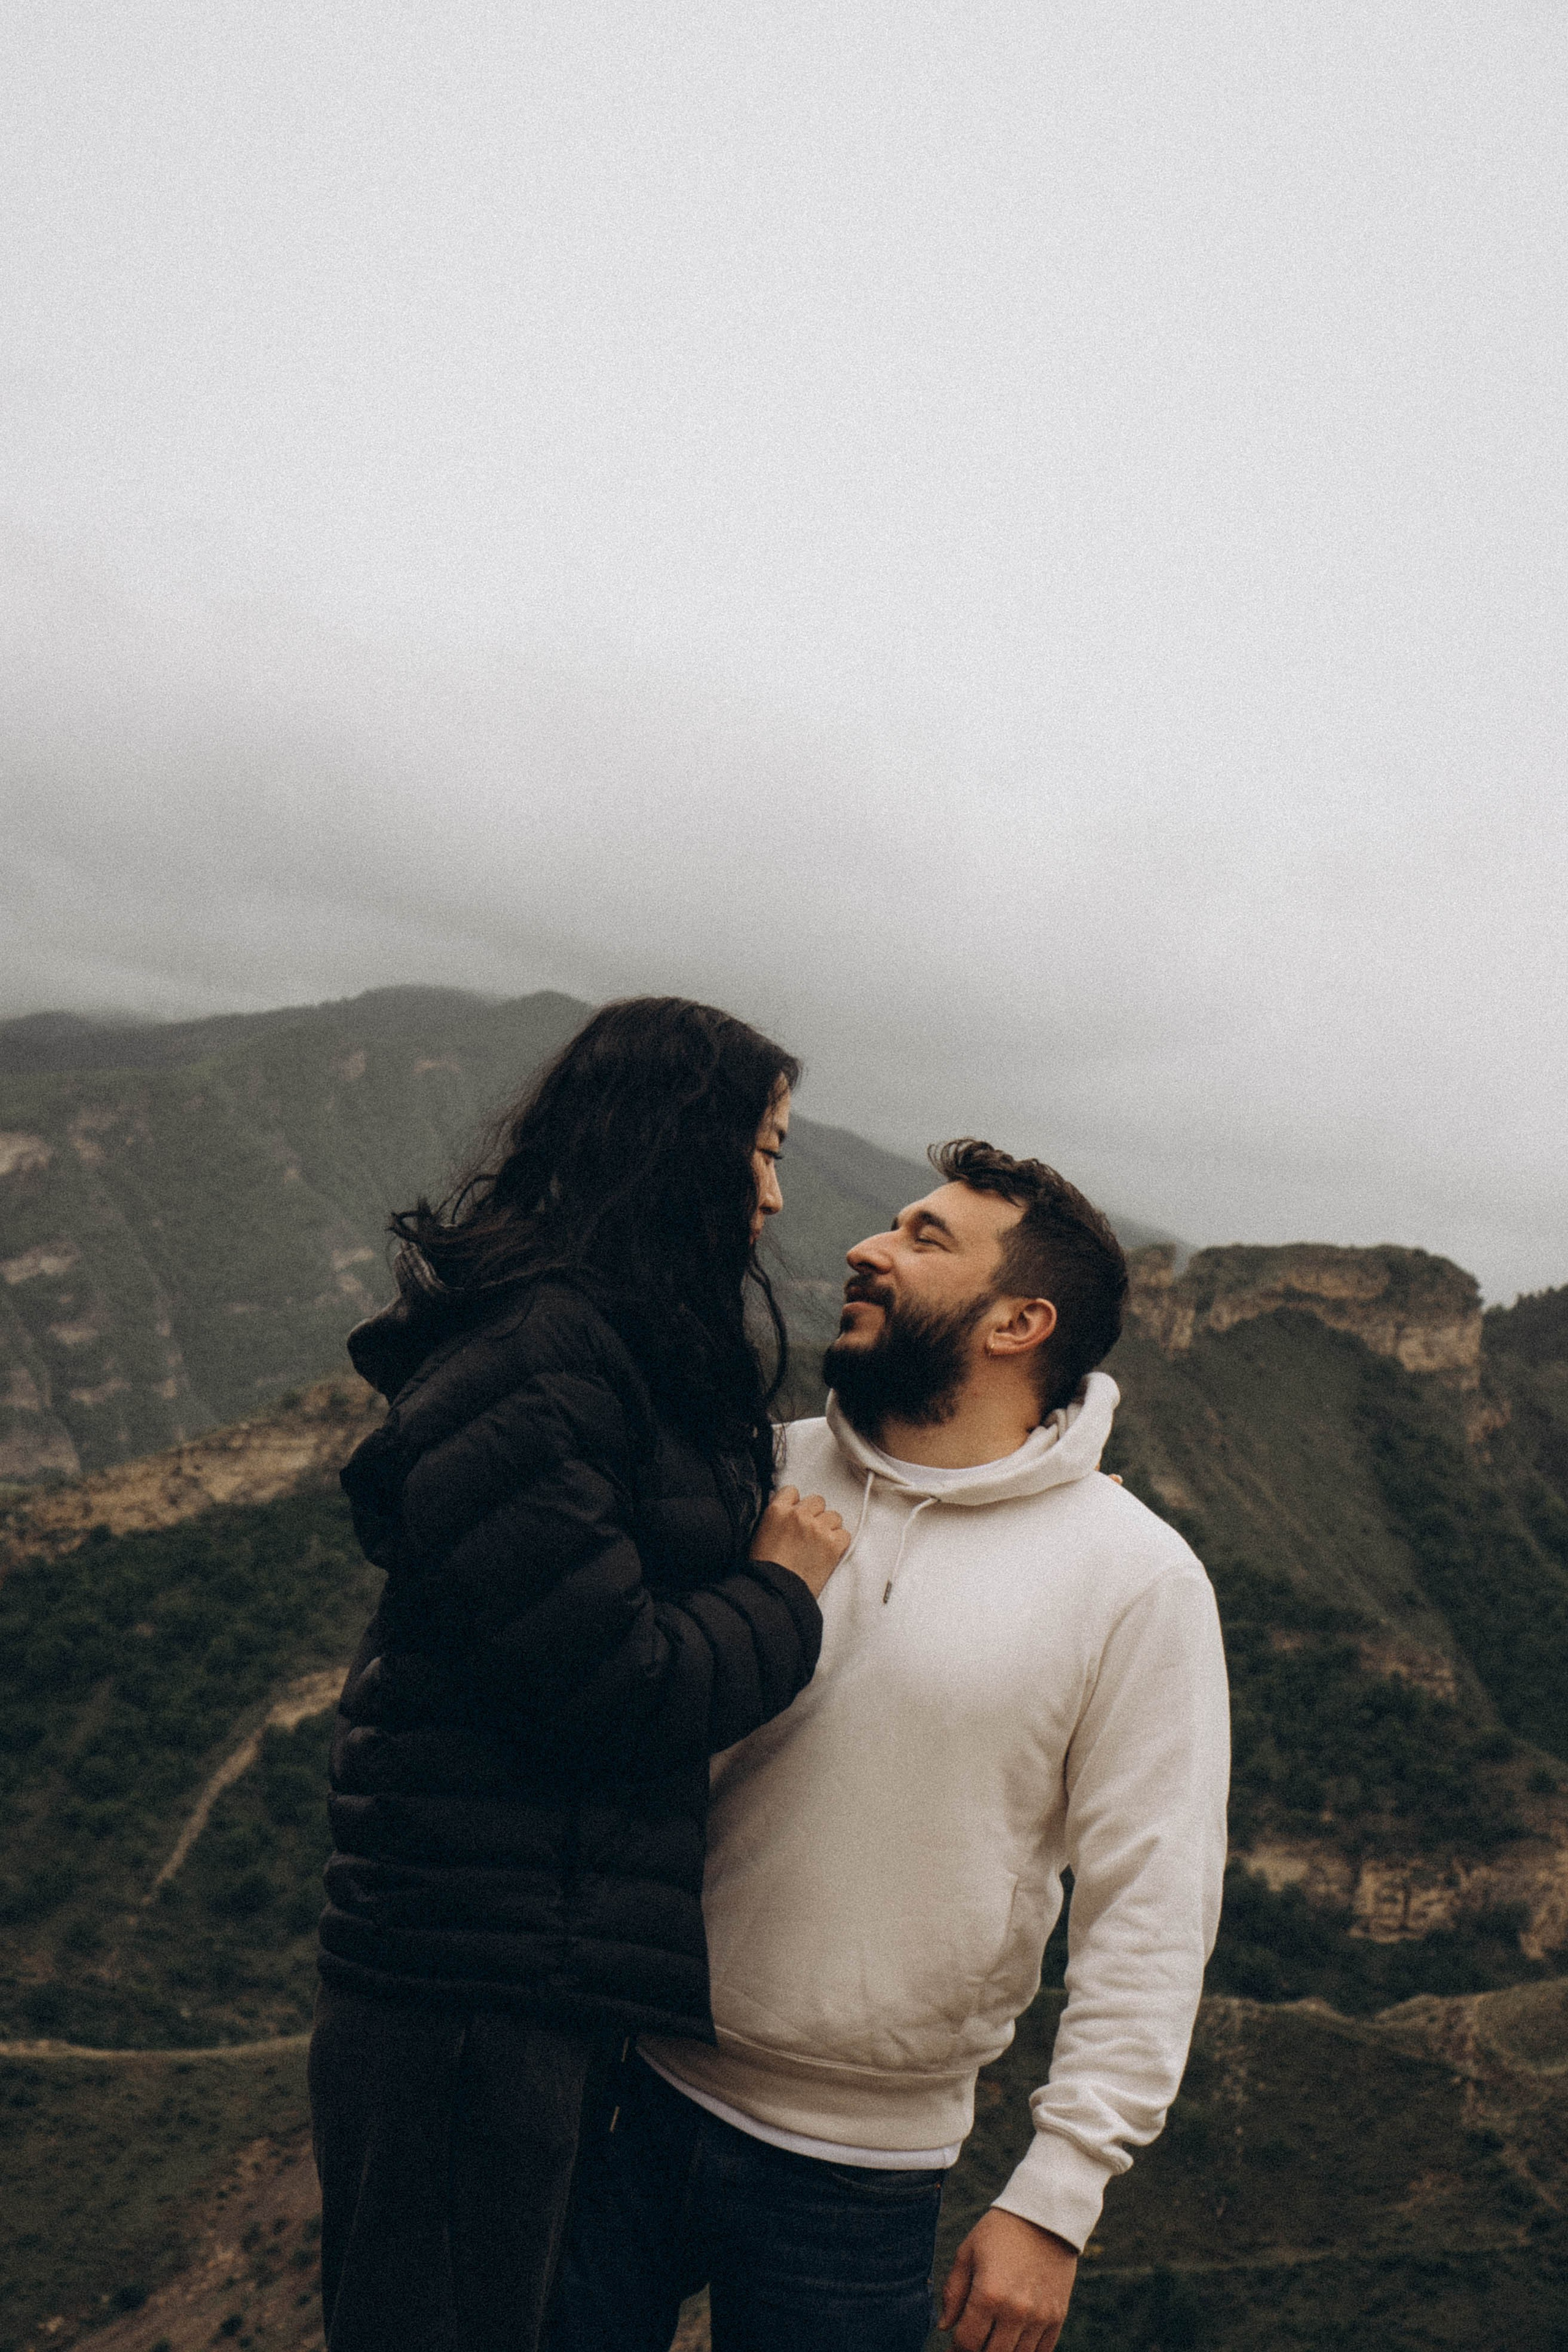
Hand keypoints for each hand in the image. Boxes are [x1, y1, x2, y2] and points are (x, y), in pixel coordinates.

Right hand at [749, 1485, 848, 1597]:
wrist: (775, 1592)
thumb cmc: (764, 1569)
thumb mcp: (760, 1535)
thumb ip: (776, 1518)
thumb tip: (787, 1511)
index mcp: (777, 1510)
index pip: (792, 1491)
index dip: (795, 1504)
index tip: (796, 1516)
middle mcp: (799, 1515)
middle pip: (817, 1501)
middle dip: (814, 1515)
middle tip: (808, 1533)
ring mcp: (817, 1528)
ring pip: (834, 1516)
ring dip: (828, 1528)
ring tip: (818, 1545)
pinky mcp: (832, 1544)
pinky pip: (844, 1534)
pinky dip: (839, 1543)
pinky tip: (828, 1553)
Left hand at [939, 2209, 1077, 2351]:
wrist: (1045, 2215)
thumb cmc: (1000, 2231)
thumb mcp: (968, 2252)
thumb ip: (953, 2292)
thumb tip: (944, 2327)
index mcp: (989, 2294)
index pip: (967, 2342)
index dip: (956, 2350)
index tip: (953, 2348)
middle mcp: (1015, 2311)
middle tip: (973, 2343)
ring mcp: (1039, 2317)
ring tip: (992, 2342)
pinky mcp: (1057, 2316)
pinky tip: (1014, 2344)